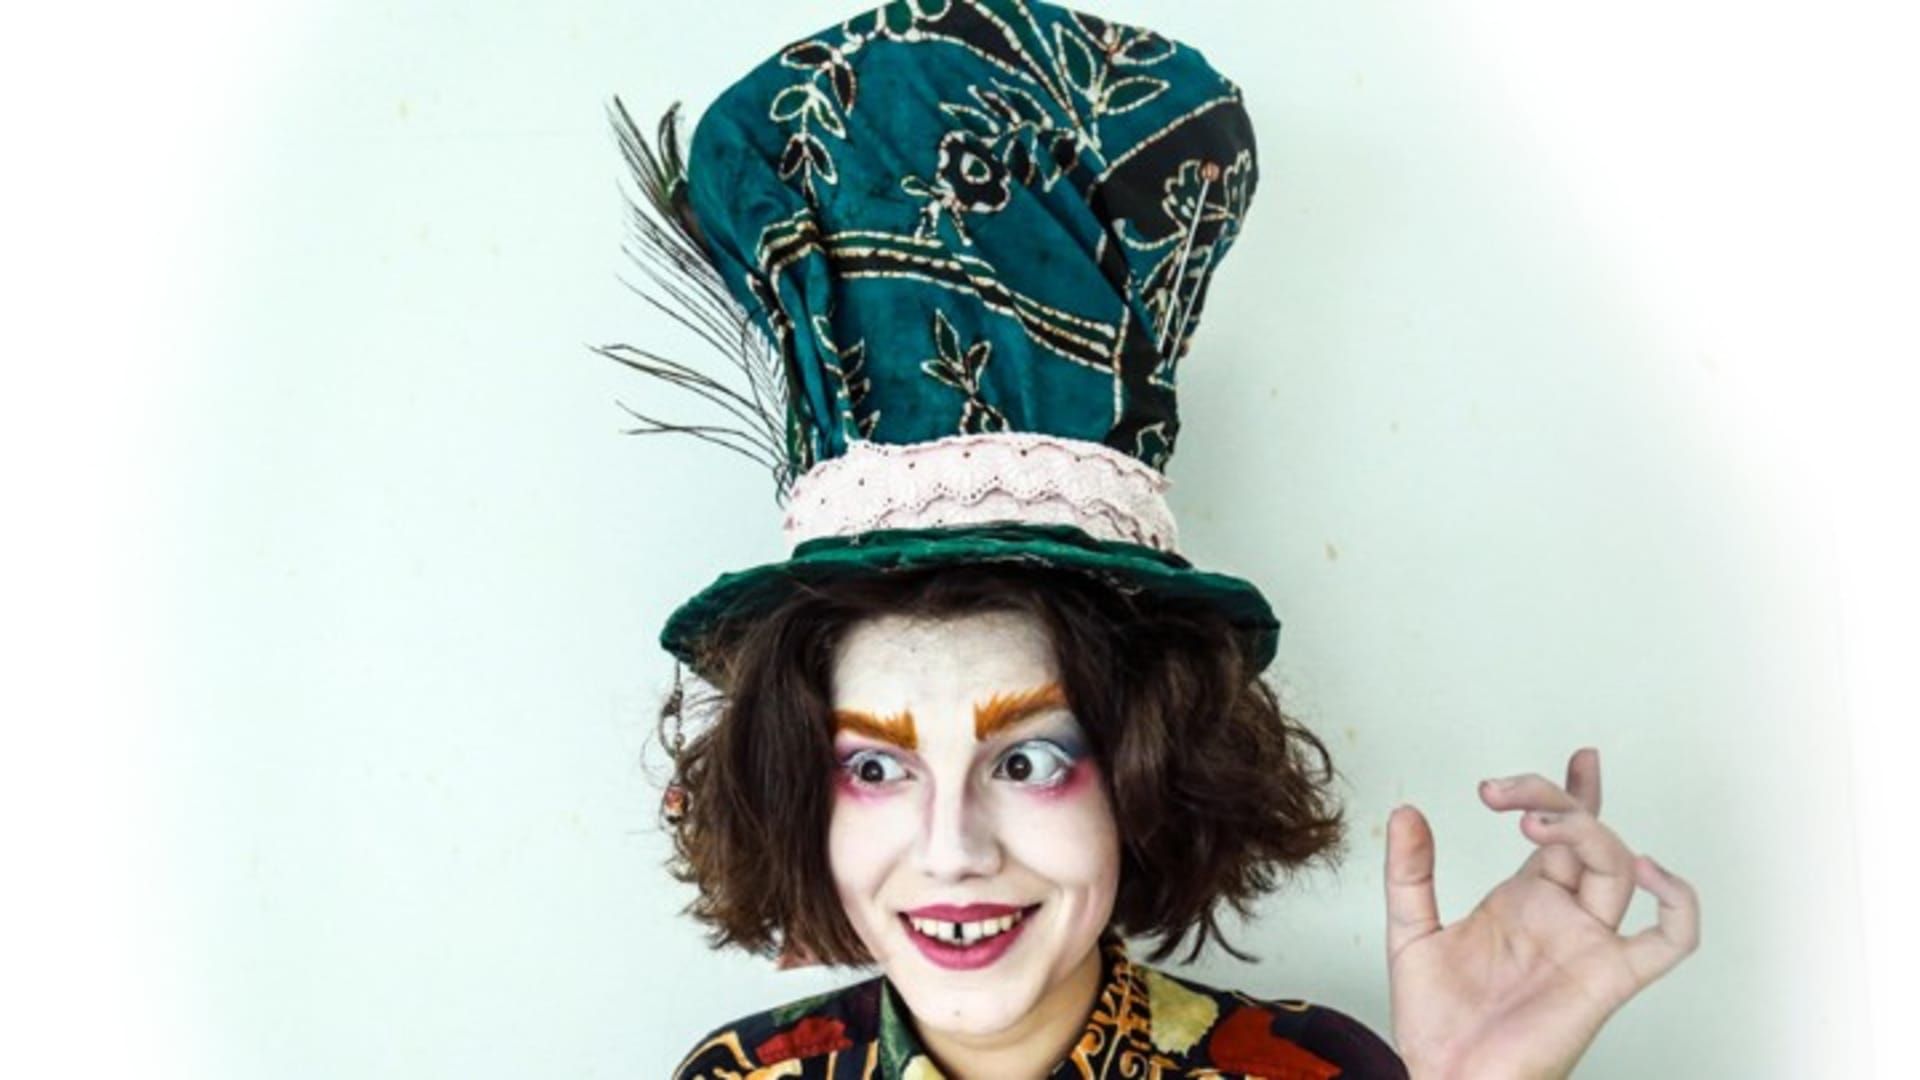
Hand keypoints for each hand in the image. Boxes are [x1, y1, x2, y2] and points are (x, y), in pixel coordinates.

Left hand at [1383, 748, 1699, 1079]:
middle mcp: (1562, 916)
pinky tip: (1648, 867)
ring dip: (1586, 832)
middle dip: (1555, 799)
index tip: (1580, 756)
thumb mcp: (1408, 930)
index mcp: (1523, 900)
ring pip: (1616, 869)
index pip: (1560, 832)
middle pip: (1587, 838)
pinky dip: (1678, 903)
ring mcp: (1587, 944)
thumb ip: (1409, 872)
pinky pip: (1670, 942)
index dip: (1572, 791)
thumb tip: (1406, 813)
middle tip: (1503, 793)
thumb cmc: (1435, 1019)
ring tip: (1532, 822)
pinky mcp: (1607, 979)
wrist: (1444, 1077)